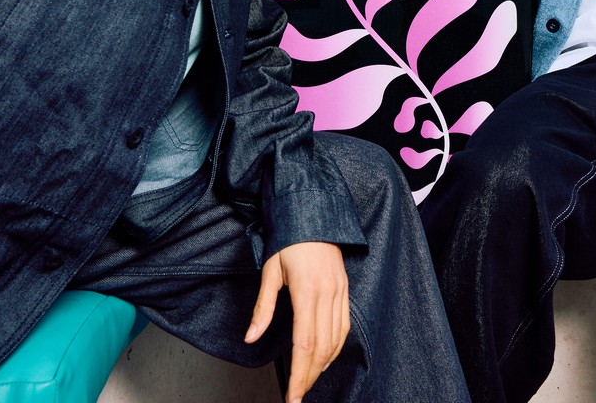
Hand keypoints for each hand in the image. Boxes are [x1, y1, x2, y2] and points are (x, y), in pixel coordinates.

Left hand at [244, 241, 349, 402]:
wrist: (314, 212)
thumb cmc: (289, 239)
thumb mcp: (270, 270)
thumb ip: (263, 307)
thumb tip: (250, 338)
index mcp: (307, 291)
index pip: (304, 344)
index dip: (299, 375)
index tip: (292, 396)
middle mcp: (327, 294)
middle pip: (322, 348)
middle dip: (310, 377)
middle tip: (297, 395)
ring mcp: (339, 291)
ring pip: (336, 340)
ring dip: (323, 365)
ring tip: (308, 380)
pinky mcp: (345, 288)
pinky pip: (344, 325)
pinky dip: (336, 347)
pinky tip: (326, 357)